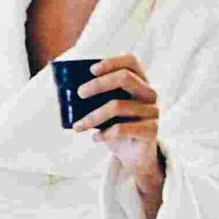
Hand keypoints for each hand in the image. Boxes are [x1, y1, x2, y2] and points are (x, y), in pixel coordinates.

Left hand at [75, 54, 163, 185]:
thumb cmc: (118, 127)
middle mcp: (149, 93)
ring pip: (118, 106)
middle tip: (79, 93)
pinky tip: (95, 138)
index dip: (111, 62)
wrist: (135, 156)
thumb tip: (65, 89)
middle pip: (125, 78)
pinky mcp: (151, 130)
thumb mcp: (107, 109)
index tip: (91, 70)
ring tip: (78, 126)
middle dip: (98, 84)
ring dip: (92, 117)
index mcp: (139, 82)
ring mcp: (152, 111)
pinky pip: (122, 128)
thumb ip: (97, 97)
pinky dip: (104, 134)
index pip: (131, 61)